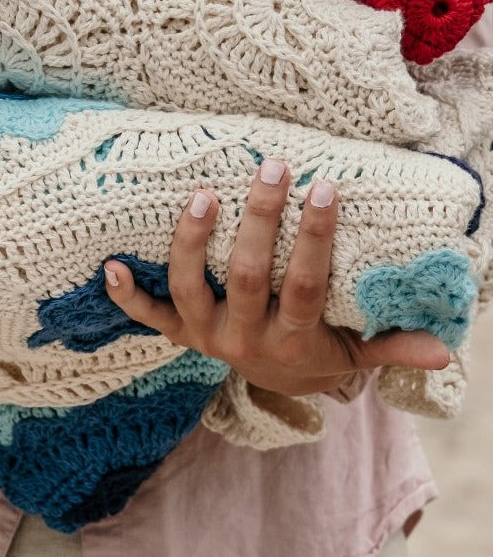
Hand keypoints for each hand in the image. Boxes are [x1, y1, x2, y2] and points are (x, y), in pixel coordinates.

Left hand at [103, 159, 450, 396]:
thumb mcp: (355, 353)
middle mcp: (242, 339)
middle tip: (269, 170)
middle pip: (245, 276)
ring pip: (190, 287)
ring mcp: (204, 335)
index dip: (312, 238)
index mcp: (291, 340)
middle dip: (257, 222)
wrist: (274, 387)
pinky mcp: (177, 334)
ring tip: (201, 195)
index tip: (323, 188)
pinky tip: (111, 266)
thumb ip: (391, 347)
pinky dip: (127, 296)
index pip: (303, 283)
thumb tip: (446, 350)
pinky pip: (147, 318)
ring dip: (191, 243)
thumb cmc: (318, 353)